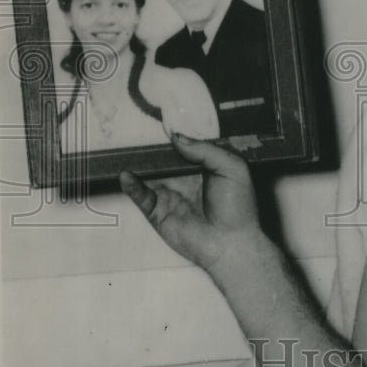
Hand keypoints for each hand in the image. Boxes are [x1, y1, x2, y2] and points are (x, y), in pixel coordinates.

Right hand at [120, 134, 259, 271]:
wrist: (231, 243)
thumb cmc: (238, 208)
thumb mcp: (231, 168)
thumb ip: (205, 150)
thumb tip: (178, 138)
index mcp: (203, 167)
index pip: (184, 147)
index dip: (174, 136)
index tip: (163, 123)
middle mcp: (184, 180)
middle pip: (162, 159)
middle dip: (151, 148)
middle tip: (139, 132)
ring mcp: (170, 195)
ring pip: (148, 175)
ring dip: (138, 164)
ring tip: (128, 152)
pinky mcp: (159, 212)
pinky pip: (141, 196)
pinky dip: (131, 185)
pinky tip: (127, 176)